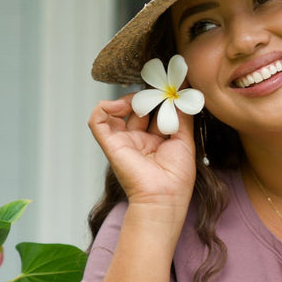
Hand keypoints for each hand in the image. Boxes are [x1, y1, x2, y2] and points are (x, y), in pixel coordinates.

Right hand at [88, 95, 197, 209]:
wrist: (163, 197)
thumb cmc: (177, 177)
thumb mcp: (185, 140)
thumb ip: (182, 117)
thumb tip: (183, 96)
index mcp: (157, 141)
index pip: (156, 112)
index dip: (161, 98)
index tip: (172, 84)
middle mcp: (140, 140)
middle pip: (139, 108)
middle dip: (148, 95)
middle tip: (160, 87)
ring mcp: (124, 141)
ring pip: (117, 110)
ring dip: (129, 99)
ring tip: (143, 99)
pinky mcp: (110, 144)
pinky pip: (97, 120)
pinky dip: (104, 107)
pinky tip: (120, 106)